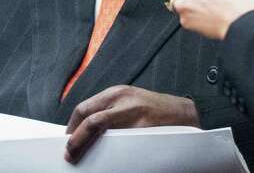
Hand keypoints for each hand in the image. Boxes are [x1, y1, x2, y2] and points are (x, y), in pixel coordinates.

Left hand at [64, 85, 198, 162]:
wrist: (187, 112)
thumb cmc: (155, 110)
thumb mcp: (129, 103)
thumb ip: (109, 111)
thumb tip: (84, 130)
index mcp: (115, 93)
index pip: (84, 109)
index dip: (72, 127)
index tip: (67, 140)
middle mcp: (122, 100)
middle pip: (88, 118)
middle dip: (76, 137)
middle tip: (70, 152)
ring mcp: (134, 114)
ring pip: (101, 129)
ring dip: (88, 144)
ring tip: (82, 156)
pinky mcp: (146, 129)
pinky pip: (122, 143)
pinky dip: (111, 152)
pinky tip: (107, 159)